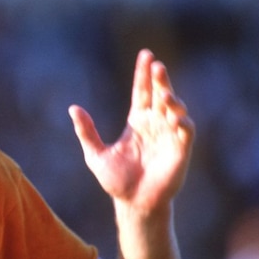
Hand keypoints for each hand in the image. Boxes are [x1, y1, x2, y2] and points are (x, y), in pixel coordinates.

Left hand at [68, 49, 193, 215]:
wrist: (132, 204)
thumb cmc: (115, 180)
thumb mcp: (95, 154)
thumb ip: (86, 132)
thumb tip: (73, 108)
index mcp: (137, 121)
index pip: (142, 91)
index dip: (144, 73)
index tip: (146, 54)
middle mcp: (155, 125)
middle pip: (160, 95)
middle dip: (160, 80)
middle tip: (157, 65)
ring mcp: (169, 136)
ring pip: (175, 110)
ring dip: (172, 100)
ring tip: (164, 94)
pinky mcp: (180, 152)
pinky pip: (185, 133)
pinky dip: (182, 124)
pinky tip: (175, 118)